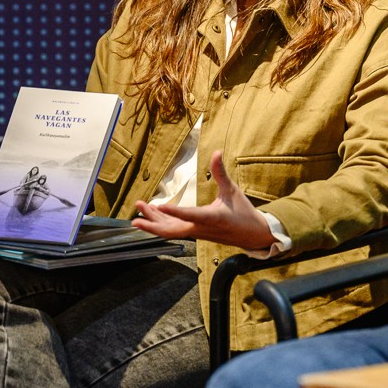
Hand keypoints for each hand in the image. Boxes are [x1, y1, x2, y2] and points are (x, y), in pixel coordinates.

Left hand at [132, 150, 276, 250]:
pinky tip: (153, 214)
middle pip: (172, 230)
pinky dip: (161, 223)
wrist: (251, 235)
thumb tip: (216, 152)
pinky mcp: (194, 233)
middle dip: (153, 223)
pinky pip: (174, 230)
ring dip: (153, 222)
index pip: (191, 215)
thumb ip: (221, 172)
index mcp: (212, 217)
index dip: (175, 212)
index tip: (161, 206)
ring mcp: (195, 233)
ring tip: (139, 209)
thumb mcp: (232, 190)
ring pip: (170, 231)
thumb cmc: (243, 212)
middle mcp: (200, 228)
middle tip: (137, 214)